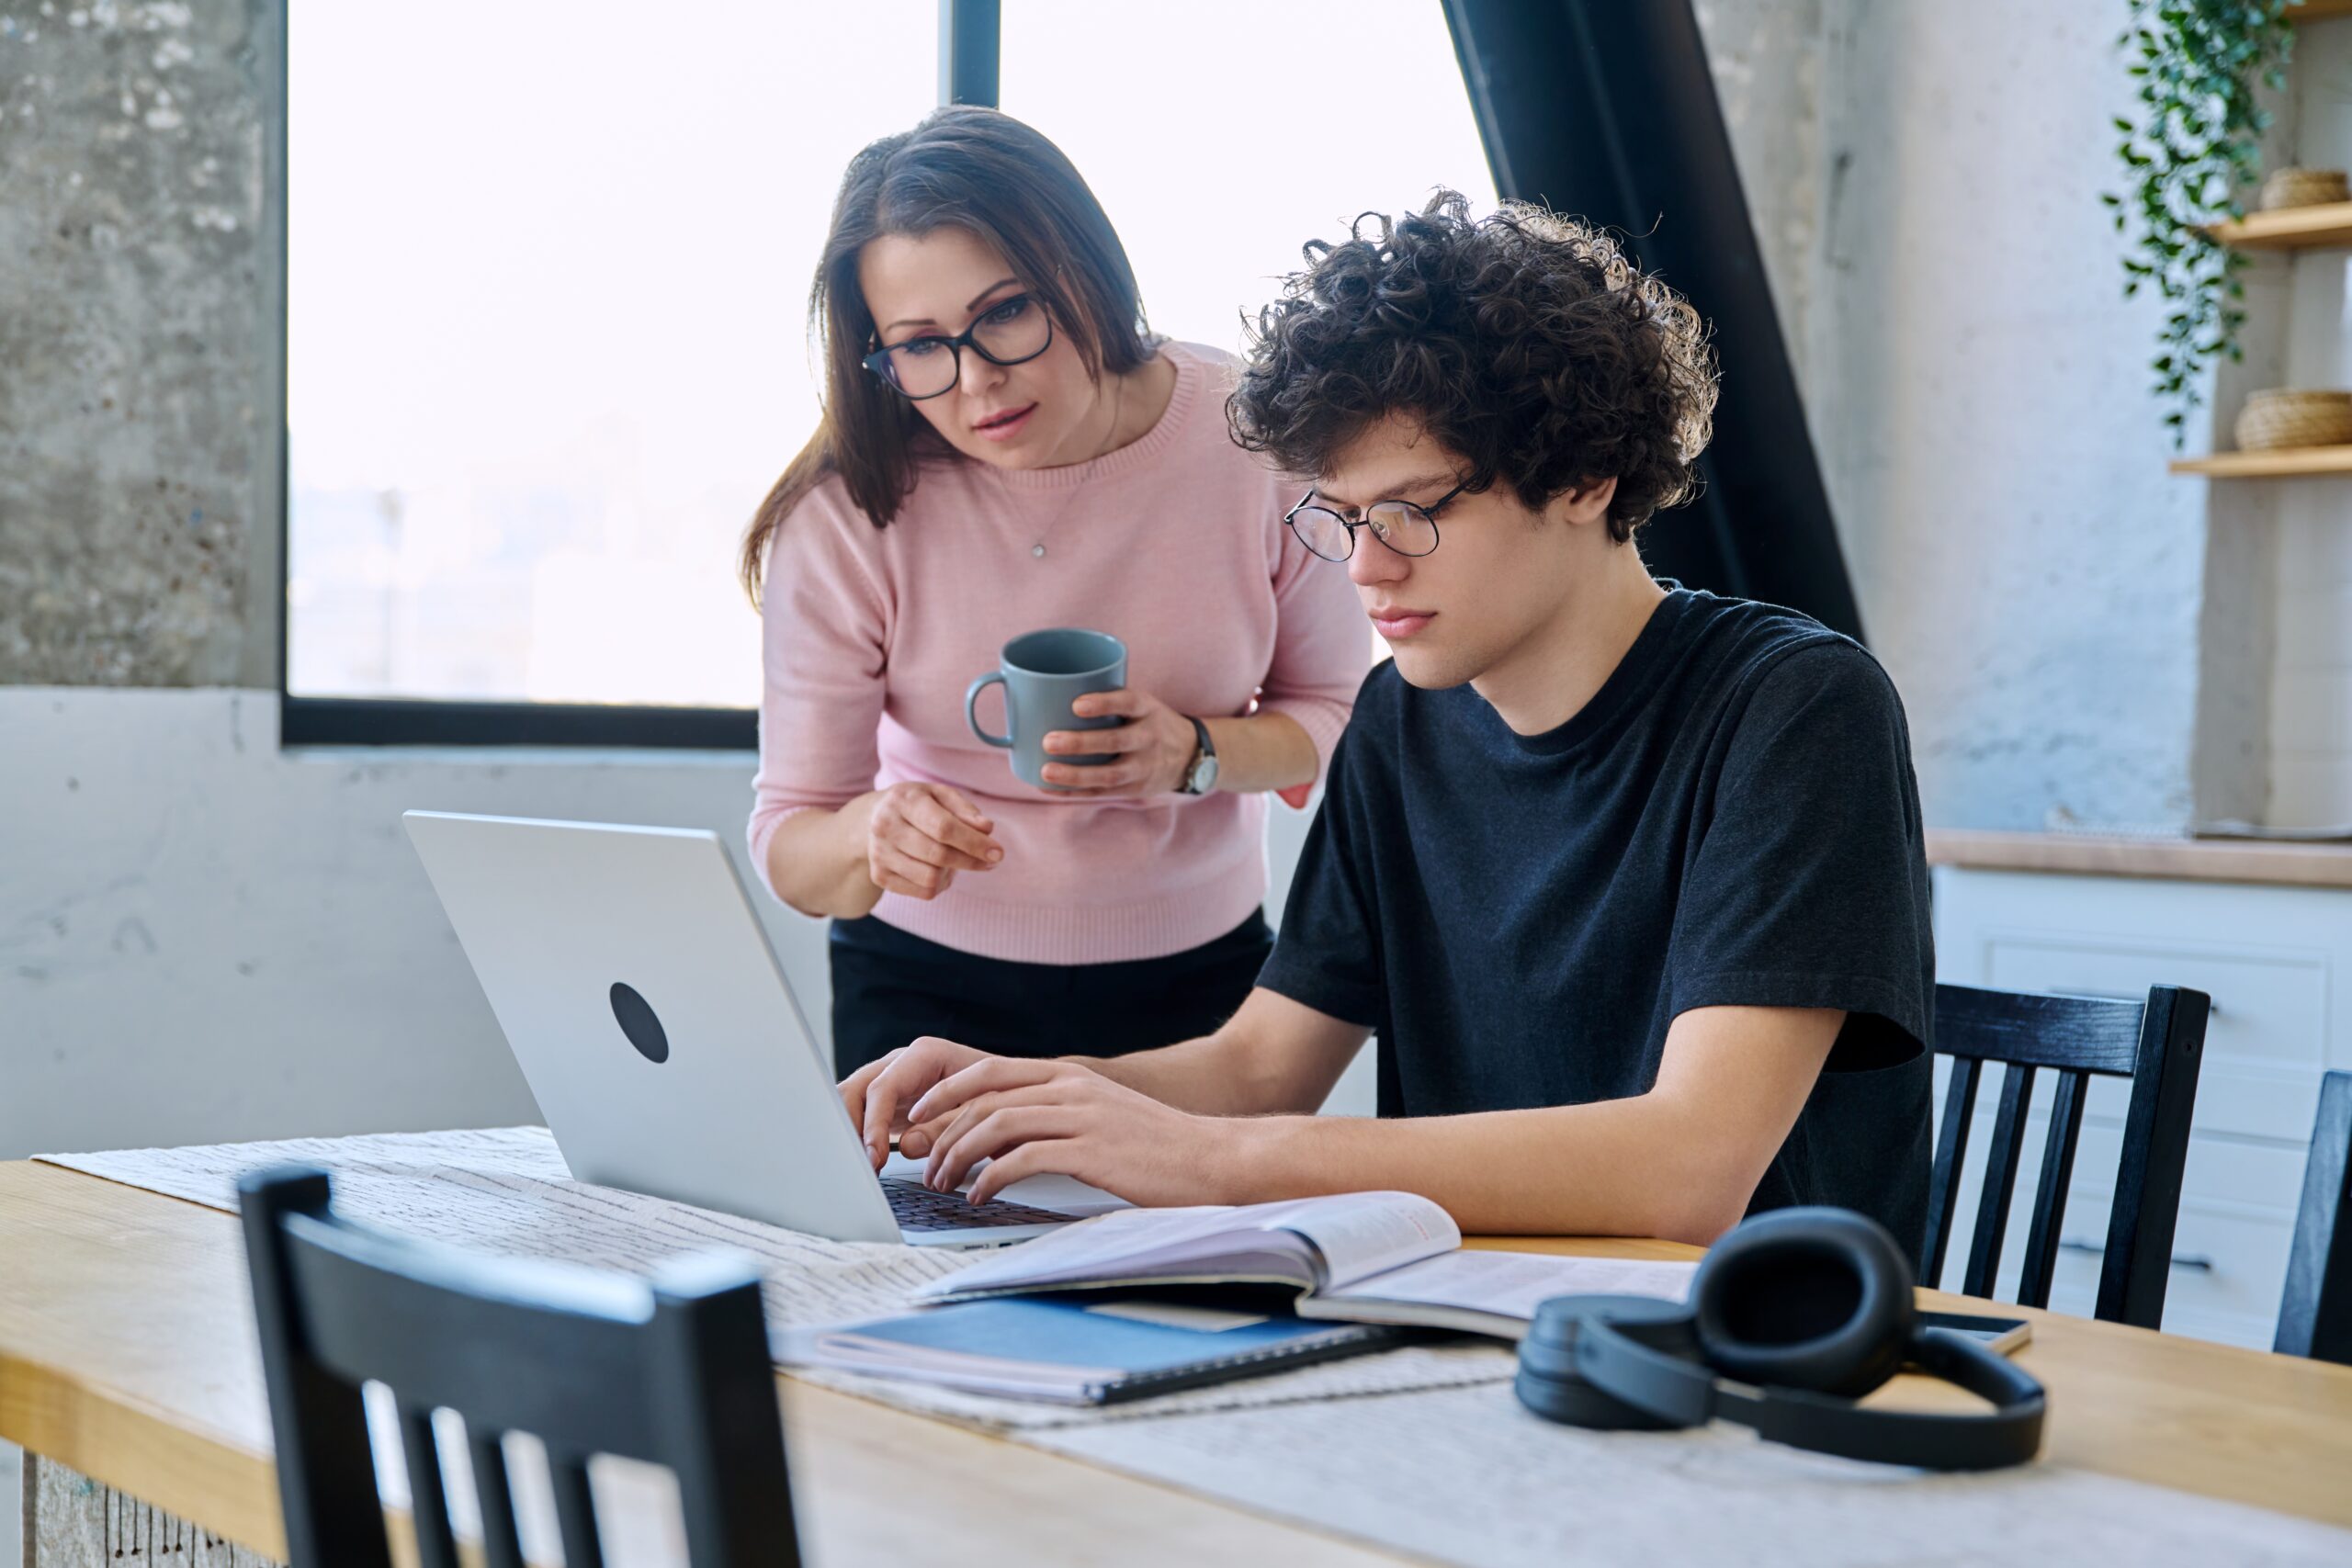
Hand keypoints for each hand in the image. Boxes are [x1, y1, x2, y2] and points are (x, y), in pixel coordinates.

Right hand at [838, 1036, 995, 1170]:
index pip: (884, 1087)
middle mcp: (903, 1064)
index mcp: (925, 1055)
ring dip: (850, 1133)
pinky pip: (863, 1115)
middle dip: (849, 1127)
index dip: (874, 1123)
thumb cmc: (1004, 1095)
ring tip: (856, 1166)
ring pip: (853, 1101)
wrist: (1016, 1094)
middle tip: (858, 1164)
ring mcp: (895, 1082)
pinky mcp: (892, 1103)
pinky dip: (859, 1138)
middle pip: (857, 1089)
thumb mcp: (981, 1109)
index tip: (875, 1156)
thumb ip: (945, 1126)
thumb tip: (907, 1145)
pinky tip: (863, 1162)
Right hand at [863, 782, 1001, 900]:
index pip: (943, 828)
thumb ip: (965, 810)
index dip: (974, 843)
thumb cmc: (917, 805)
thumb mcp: (940, 795)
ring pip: (931, 878)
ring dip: (953, 872)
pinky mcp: (879, 876)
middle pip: (938, 855)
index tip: (998, 852)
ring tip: (954, 859)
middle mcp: (885, 827)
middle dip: (971, 861)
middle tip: (990, 861)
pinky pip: (923, 892)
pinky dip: (940, 883)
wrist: (872, 819)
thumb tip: (987, 829)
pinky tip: (938, 869)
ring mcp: (879, 854)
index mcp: (903, 800)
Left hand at [909, 1056, 1252, 1205]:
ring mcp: (1082, 1116)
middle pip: (984, 1097)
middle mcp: (1071, 1088)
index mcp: (1069, 1076)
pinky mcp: (1091, 1151)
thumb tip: (1005, 1140)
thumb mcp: (1100, 1116)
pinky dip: (991, 1179)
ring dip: (959, 1156)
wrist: (1212, 1158)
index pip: (989, 1071)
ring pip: (996, 1124)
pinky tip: (982, 1197)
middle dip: (944, 1132)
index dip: (946, 1092)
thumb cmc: (1157, 1149)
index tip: (919, 1118)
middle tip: (928, 1165)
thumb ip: (1056, 1116)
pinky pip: (1022, 1159)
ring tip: (946, 1184)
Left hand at [1038, 688, 1200, 796]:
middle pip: (1115, 742)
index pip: (1129, 702)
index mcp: (1148, 709)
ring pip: (1109, 774)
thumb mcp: (1142, 704)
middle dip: (1081, 743)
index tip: (1076, 705)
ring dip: (1076, 775)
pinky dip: (1075, 792)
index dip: (1104, 703)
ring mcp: (1144, 767)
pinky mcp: (1135, 789)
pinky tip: (1050, 788)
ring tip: (1046, 771)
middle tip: (1048, 740)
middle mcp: (1149, 737)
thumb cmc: (1148, 721)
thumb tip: (1048, 694)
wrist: (1190, 755)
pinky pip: (1103, 792)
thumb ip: (1109, 700)